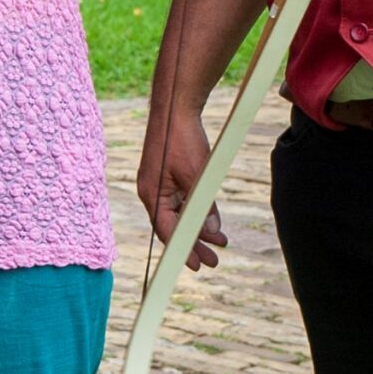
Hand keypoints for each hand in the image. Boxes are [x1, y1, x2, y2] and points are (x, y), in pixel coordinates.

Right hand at [137, 107, 227, 271]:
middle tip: (214, 261)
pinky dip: (195, 211)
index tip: (197, 266)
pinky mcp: (168, 176)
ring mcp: (160, 184)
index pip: (167, 232)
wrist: (175, 108)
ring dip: (198, 228)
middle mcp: (153, 193)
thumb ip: (202, 205)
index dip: (183, 250)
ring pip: (179, 214)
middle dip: (194, 244)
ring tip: (220, 242)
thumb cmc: (181, 138)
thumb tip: (209, 231)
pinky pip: (181, 201)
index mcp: (152, 195)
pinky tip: (211, 218)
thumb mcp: (196, 175)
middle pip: (173, 227)